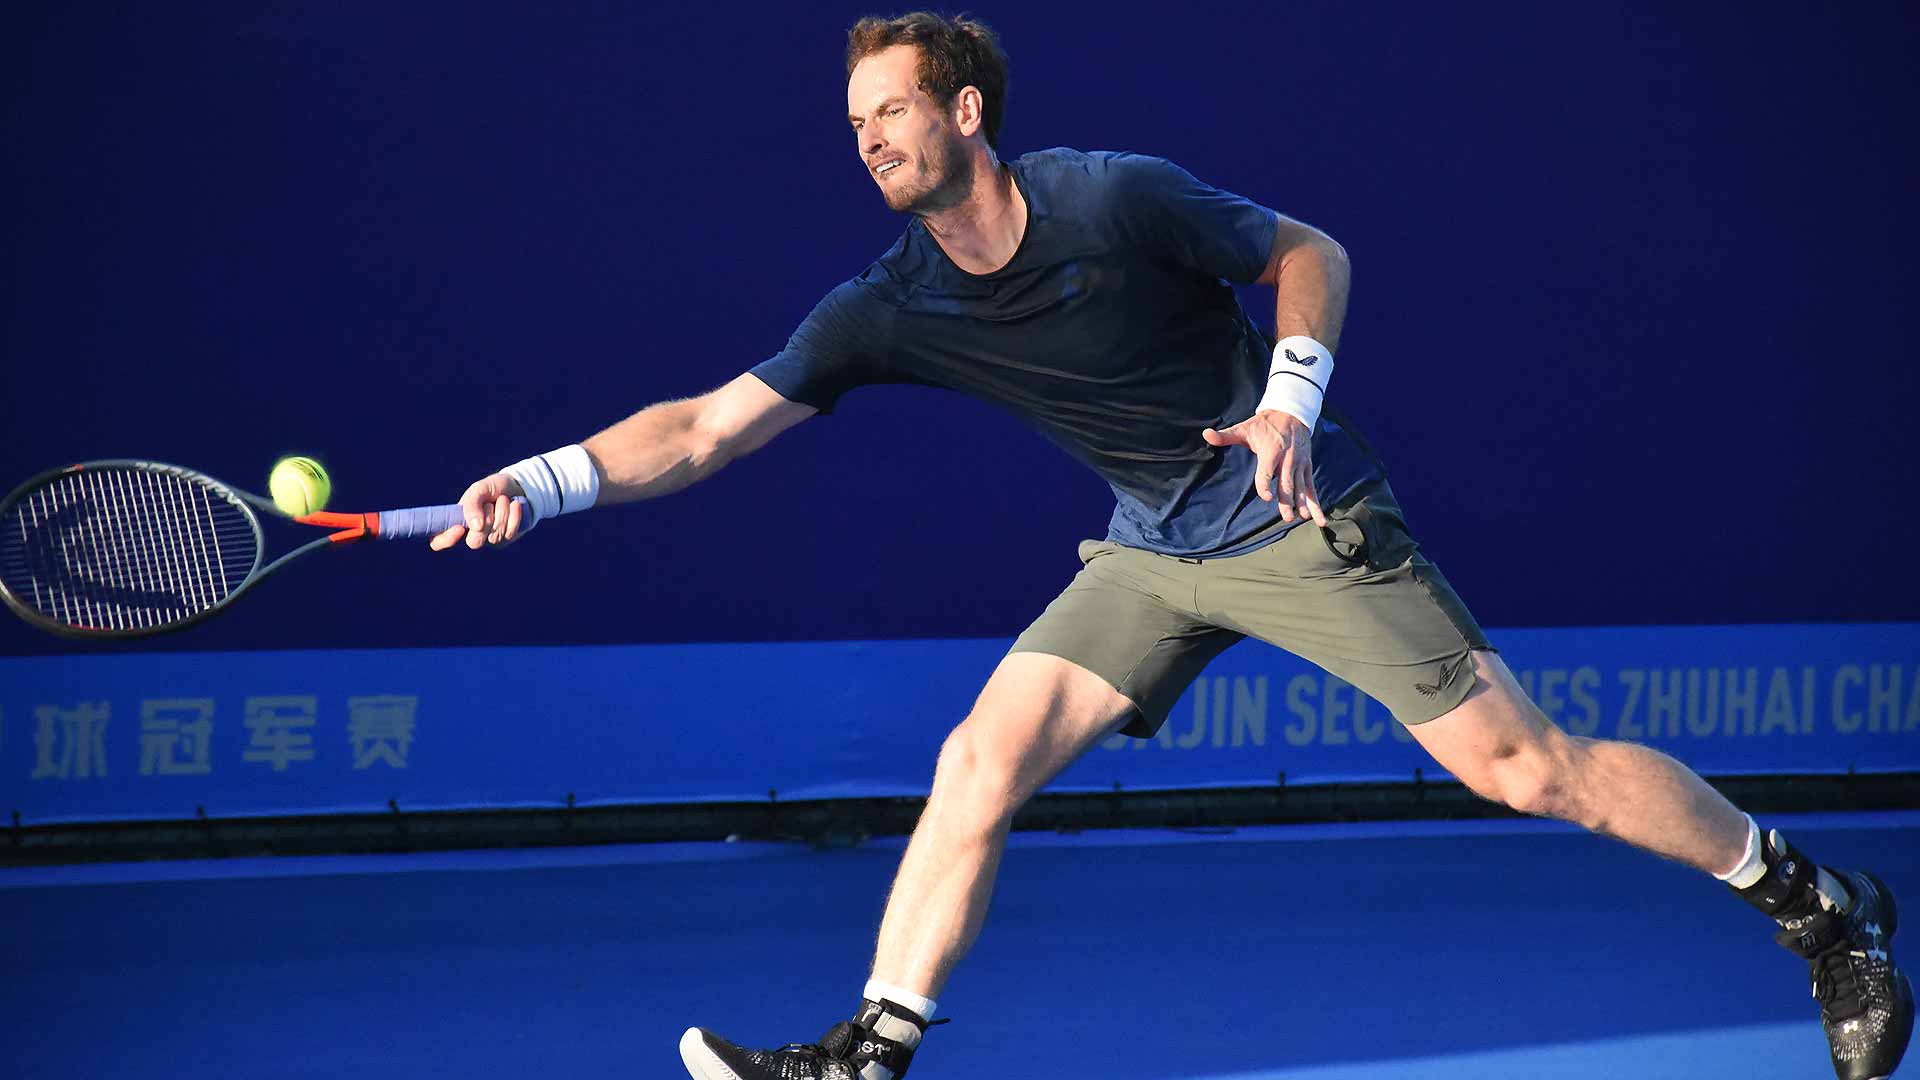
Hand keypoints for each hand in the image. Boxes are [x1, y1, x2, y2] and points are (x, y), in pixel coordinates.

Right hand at [428, 472, 530, 550]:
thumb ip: (472, 504)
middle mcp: (471, 534)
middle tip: (489, 504)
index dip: (445, 539)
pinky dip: (513, 515)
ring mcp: (490, 540)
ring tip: (502, 500)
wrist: (516, 486)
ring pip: (495, 536)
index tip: (459, 527)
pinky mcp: (507, 539)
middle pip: (474, 542)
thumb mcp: (478, 489)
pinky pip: (510, 533)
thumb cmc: (491, 488)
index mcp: (456, 522)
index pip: (438, 541)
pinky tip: (514, 504)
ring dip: (501, 512)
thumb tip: (476, 527)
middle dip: (485, 521)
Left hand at [1201, 410, 1326, 526]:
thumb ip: (1226, 435)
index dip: (1265, 484)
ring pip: (1301, 487)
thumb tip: (1206, 434)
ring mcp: (1299, 464)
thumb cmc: (1265, 425)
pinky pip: (1311, 487)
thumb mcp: (1245, 428)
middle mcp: (1287, 459)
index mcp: (1271, 451)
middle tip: (1286, 517)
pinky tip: (1320, 519)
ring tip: (1302, 518)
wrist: (1292, 413)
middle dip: (1287, 500)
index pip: (1266, 471)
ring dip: (1303, 503)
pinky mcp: (1307, 468)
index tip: (1266, 497)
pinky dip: (1316, 503)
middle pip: (1286, 482)